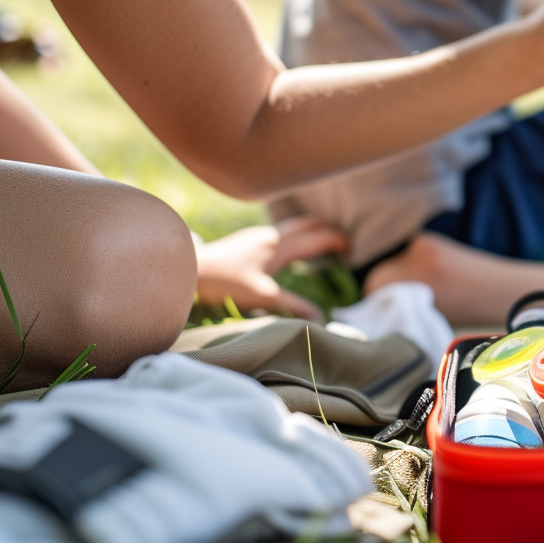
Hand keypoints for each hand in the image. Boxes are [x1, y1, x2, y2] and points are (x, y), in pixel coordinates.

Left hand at [193, 217, 348, 322]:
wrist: (192, 269)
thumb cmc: (227, 283)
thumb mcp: (264, 297)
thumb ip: (294, 306)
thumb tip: (320, 319)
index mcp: (281, 245)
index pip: (318, 237)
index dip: (337, 241)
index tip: (351, 250)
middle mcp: (274, 234)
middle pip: (310, 224)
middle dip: (328, 230)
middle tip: (343, 244)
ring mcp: (261, 234)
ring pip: (295, 225)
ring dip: (312, 231)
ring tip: (322, 244)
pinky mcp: (250, 239)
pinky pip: (284, 231)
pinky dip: (298, 235)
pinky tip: (292, 250)